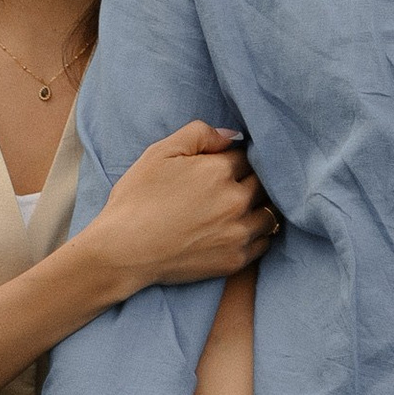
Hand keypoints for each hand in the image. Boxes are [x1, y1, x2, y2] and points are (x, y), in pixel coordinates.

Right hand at [93, 123, 278, 299]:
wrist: (124, 251)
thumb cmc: (136, 199)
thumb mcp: (159, 153)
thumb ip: (198, 134)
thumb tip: (232, 136)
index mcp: (219, 171)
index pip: (246, 157)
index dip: (234, 159)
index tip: (224, 165)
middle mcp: (235, 201)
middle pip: (263, 183)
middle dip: (252, 180)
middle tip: (234, 185)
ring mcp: (238, 233)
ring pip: (269, 213)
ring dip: (260, 206)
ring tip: (242, 207)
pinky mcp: (236, 260)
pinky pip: (264, 242)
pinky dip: (259, 234)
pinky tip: (243, 229)